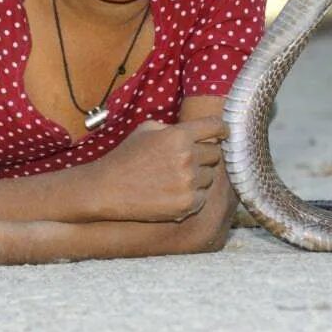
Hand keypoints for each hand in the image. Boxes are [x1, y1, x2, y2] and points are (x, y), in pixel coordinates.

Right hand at [89, 116, 226, 222]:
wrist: (108, 189)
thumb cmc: (126, 156)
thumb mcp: (146, 129)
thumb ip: (174, 127)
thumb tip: (196, 130)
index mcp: (178, 135)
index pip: (215, 127)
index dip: (222, 129)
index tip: (223, 133)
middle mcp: (187, 157)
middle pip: (215, 154)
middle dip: (204, 155)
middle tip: (186, 161)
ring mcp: (189, 182)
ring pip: (210, 177)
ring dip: (199, 176)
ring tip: (175, 178)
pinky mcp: (187, 204)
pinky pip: (203, 197)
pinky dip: (193, 195)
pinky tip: (174, 192)